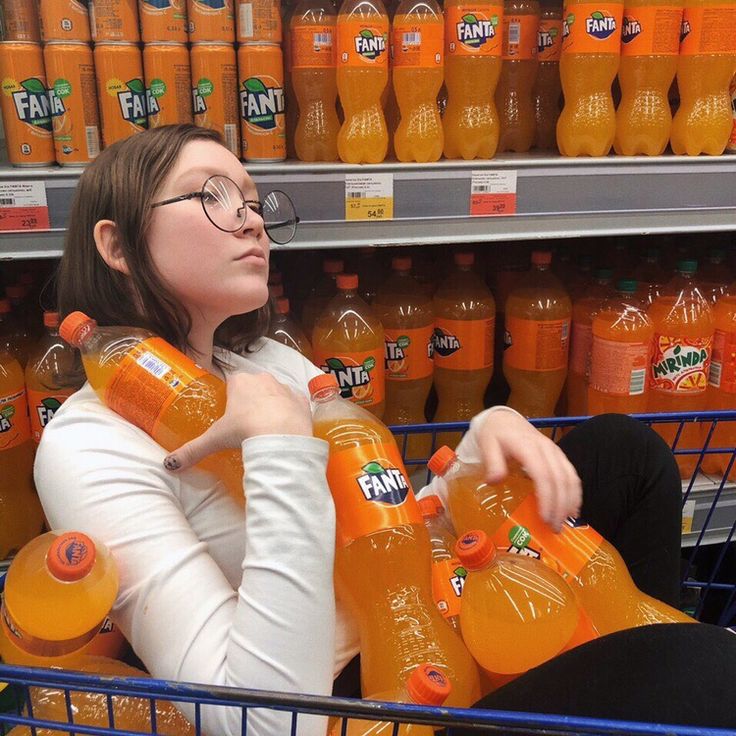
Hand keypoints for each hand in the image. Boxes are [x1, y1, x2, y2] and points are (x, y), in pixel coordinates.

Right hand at [163, 372, 312, 472]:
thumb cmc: (245, 430)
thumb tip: (169, 464)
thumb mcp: (215, 440)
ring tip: (266, 427)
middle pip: (254, 386)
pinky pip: (294, 403)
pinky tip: (285, 427)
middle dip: (251, 400)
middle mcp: (263, 378)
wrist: (282, 436)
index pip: (232, 382)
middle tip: (246, 423)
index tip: (230, 412)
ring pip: (276, 392)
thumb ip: (192, 450)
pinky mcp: (302, 399)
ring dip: (272, 405)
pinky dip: (290, 413)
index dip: (231, 396)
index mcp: (240, 381)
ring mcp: (285, 387)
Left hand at [477, 409, 581, 531]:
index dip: (547, 498)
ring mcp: (555, 452)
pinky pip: (572, 475)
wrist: (504, 420)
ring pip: (570, 478)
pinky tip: (572, 510)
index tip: (544, 518)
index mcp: (528, 447)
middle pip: (560, 480)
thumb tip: (495, 482)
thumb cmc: (495, 435)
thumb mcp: (487, 445)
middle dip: (560, 506)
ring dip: (570, 502)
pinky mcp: (559, 456)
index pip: (543, 475)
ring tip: (563, 522)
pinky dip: (575, 493)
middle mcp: (546, 449)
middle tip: (554, 528)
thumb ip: (492, 463)